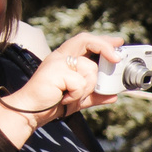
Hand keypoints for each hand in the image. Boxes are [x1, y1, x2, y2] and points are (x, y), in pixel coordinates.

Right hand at [0, 31, 121, 121]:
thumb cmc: (53, 102)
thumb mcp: (80, 98)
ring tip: (71, 95)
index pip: (86, 42)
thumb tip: (113, 96)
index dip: (103, 41)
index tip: (118, 41)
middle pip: (86, 40)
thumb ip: (96, 95)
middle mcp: (61, 56)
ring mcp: (57, 61)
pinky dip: (77, 94)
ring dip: (87, 87)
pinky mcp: (55, 70)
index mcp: (67, 59)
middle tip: (117, 59)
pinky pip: (80, 82)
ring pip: (90, 69)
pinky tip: (65, 97)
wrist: (33, 111)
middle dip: (105, 48)